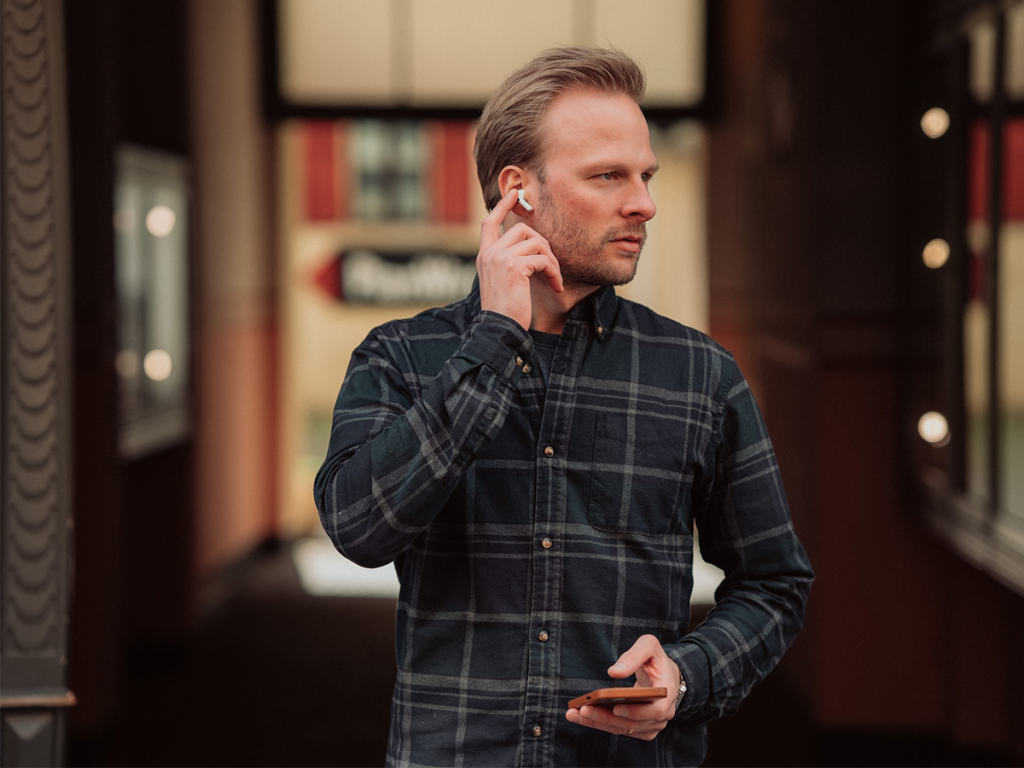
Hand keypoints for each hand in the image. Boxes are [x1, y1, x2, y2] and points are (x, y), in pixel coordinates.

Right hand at [476, 188, 562, 329]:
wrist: (499, 329)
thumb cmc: (505, 311)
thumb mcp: (503, 282)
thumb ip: (510, 263)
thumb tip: (534, 250)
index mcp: (484, 256)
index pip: (489, 223)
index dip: (502, 206)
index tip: (514, 193)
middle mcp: (489, 253)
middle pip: (522, 229)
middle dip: (543, 244)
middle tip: (551, 266)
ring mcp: (500, 258)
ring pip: (536, 243)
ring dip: (552, 261)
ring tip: (555, 279)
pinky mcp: (514, 267)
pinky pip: (543, 259)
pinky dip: (554, 272)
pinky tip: (556, 287)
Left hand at [565, 634, 680, 740]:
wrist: (665, 676)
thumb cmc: (655, 659)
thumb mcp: (648, 646)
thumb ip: (633, 656)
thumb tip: (613, 672)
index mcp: (667, 695)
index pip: (655, 710)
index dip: (636, 712)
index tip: (615, 707)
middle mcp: (662, 715)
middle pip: (632, 723)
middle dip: (606, 718)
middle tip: (583, 710)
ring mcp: (651, 725)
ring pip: (622, 728)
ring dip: (597, 723)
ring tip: (573, 714)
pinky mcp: (640, 729)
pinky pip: (619, 729)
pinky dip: (600, 723)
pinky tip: (581, 716)